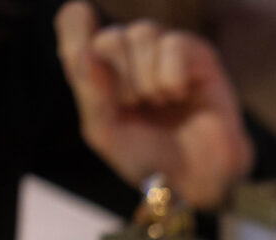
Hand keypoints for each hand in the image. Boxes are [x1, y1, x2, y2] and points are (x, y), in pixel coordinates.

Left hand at [55, 2, 252, 208]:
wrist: (194, 179)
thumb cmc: (148, 157)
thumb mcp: (105, 132)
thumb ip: (90, 92)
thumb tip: (88, 52)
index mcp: (102, 67)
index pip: (75, 24)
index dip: (76, 32)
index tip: (89, 57)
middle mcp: (133, 53)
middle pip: (111, 36)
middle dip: (119, 79)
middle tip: (135, 106)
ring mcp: (167, 52)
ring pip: (143, 34)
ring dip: (146, 79)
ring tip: (159, 104)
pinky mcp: (200, 56)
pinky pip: (175, 45)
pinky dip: (171, 76)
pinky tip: (178, 95)